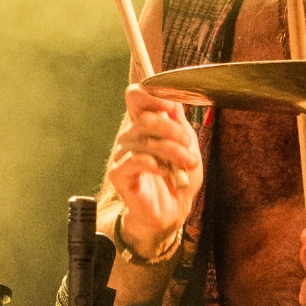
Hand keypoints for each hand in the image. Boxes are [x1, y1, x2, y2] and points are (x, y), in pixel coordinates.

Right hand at [105, 84, 202, 256]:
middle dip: (171, 129)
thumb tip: (174, 98)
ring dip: (172, 152)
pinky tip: (166, 172)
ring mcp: (123, 155)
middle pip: (144, 117)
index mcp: (145, 125)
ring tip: (187, 164)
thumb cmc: (179, 179)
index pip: (136, 97)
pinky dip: (156, 164)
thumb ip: (179, 122)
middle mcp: (132, 137)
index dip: (152, 94)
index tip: (171, 105)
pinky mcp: (119, 174)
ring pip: (146, 140)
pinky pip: (137, 160)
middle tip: (187, 143)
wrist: (173, 212)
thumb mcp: (187, 146)